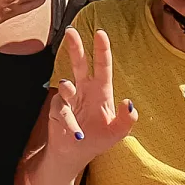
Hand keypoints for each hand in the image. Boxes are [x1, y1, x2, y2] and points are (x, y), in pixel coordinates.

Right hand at [48, 28, 136, 163]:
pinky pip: (62, 109)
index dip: (102, 50)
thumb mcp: (118, 132)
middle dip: (75, 46)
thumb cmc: (98, 139)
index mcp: (101, 91)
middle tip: (70, 30)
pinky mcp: (57, 107)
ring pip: (66, 83)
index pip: (102, 66)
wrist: (75, 153)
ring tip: (78, 111)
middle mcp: (84, 90)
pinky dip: (69, 122)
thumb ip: (127, 119)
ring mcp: (69, 98)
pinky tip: (76, 133)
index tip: (100, 33)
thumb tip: (128, 101)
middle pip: (79, 63)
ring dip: (69, 92)